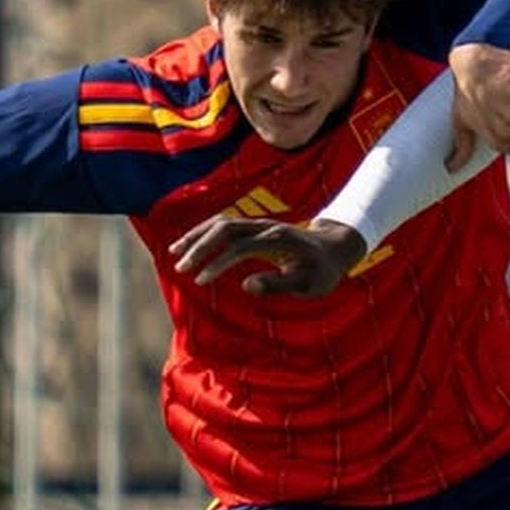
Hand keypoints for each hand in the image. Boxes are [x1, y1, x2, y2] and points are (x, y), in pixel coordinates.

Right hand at [169, 217, 367, 296]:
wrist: (334, 247)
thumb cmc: (322, 270)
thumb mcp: (308, 284)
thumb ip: (279, 283)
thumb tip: (247, 286)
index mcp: (278, 240)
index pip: (240, 247)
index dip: (218, 263)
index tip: (200, 280)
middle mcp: (266, 227)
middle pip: (225, 229)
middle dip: (200, 246)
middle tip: (181, 268)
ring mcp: (259, 225)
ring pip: (221, 223)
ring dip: (197, 236)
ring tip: (174, 253)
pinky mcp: (254, 227)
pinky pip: (225, 224)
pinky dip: (204, 232)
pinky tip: (189, 245)